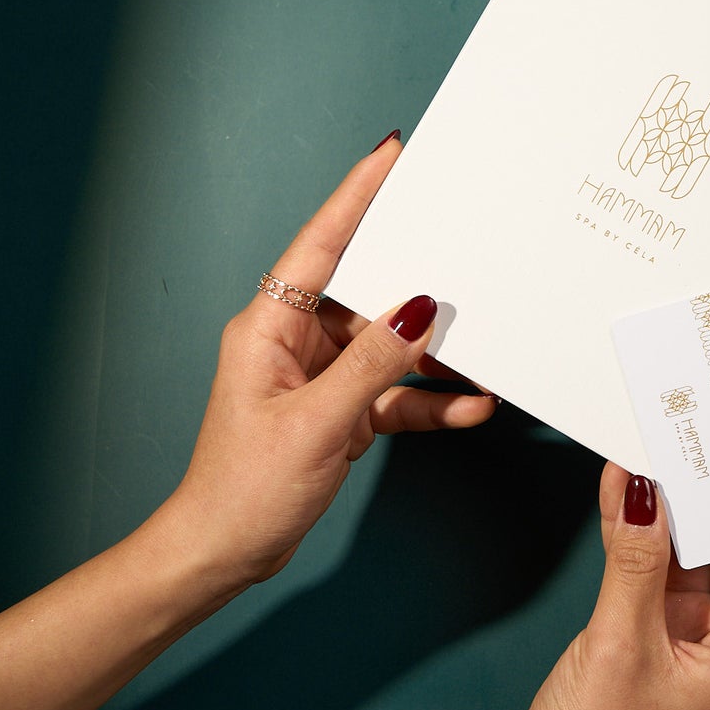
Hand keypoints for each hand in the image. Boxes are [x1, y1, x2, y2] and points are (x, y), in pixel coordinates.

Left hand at [151, 136, 495, 590]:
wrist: (223, 554)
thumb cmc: (243, 489)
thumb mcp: (317, 422)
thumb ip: (373, 364)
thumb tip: (419, 310)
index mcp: (269, 326)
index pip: (320, 244)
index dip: (356, 196)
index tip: (391, 154)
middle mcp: (294, 340)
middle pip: (366, 289)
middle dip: (418, 275)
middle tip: (466, 243)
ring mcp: (320, 376)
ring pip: (389, 346)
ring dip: (435, 355)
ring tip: (486, 349)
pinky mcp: (340, 411)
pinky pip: (394, 391)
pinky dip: (430, 399)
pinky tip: (470, 406)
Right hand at [451, 463, 709, 709]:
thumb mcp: (619, 645)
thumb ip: (634, 562)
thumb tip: (641, 490)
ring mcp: (685, 639)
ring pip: (702, 559)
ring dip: (687, 512)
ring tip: (680, 454)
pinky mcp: (646, 631)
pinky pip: (659, 567)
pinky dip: (646, 531)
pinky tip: (628, 492)